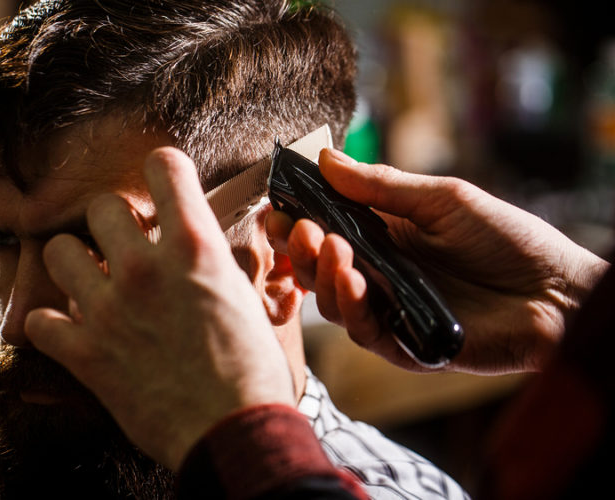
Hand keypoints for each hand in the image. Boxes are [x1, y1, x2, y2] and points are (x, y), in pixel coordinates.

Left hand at [24, 147, 294, 469]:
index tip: (161, 183)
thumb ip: (215, 263)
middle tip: (123, 247)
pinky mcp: (85, 354)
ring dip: (73, 265)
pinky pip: (38, 320)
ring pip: (57, 251)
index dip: (162, 169)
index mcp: (195, 248)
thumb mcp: (245, 300)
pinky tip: (69, 332)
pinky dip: (51, 325)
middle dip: (111, 223)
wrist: (235, 432)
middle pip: (101, 207)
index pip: (164, 167)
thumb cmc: (252, 370)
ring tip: (89, 283)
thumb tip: (203, 243)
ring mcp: (109, 309)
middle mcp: (145, 267)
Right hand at [266, 148, 609, 373]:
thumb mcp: (443, 200)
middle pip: (319, 268)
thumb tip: (326, 158)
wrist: (559, 292)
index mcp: (385, 238)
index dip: (296, 220)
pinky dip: (351, 306)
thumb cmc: (507, 240)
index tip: (277, 205)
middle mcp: (380, 275)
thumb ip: (382, 186)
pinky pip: (364, 331)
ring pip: (333, 301)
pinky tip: (353, 281)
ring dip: (321, 274)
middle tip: (297, 227)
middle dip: (299, 248)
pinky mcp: (405, 345)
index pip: (325, 229)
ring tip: (328, 246)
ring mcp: (390, 311)